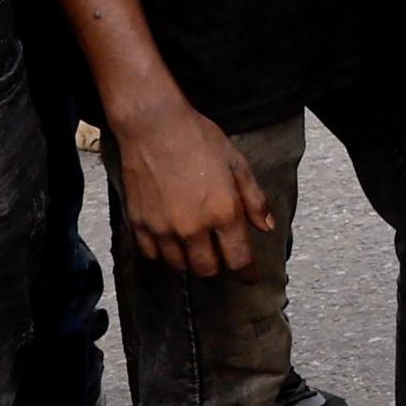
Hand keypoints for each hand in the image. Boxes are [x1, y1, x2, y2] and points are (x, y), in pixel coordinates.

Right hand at [107, 96, 273, 277]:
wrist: (154, 127)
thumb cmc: (199, 140)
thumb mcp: (237, 164)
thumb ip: (254, 200)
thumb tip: (266, 227)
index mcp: (223, 213)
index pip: (238, 259)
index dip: (246, 273)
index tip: (250, 278)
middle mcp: (193, 229)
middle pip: (207, 269)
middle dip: (219, 266)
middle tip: (221, 254)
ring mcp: (163, 230)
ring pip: (180, 266)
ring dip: (191, 261)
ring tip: (196, 246)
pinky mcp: (139, 226)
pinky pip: (154, 255)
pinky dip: (165, 253)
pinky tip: (171, 239)